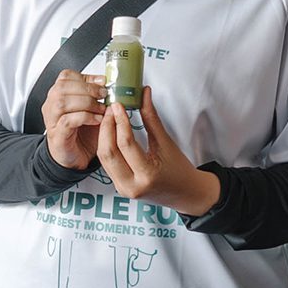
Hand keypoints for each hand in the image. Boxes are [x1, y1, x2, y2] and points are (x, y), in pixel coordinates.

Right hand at [42, 70, 106, 169]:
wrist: (75, 157)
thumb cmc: (82, 133)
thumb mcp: (93, 110)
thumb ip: (98, 96)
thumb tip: (111, 84)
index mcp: (60, 96)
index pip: (66, 77)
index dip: (85, 77)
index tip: (102, 81)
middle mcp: (52, 106)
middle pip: (63, 87)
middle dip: (87, 88)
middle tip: (104, 95)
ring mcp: (53, 120)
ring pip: (62, 102)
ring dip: (86, 102)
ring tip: (102, 109)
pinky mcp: (58, 135)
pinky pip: (67, 120)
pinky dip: (85, 117)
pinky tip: (97, 120)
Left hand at [96, 86, 221, 215]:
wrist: (184, 193)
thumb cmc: (180, 169)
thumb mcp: (166, 143)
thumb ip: (151, 118)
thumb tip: (144, 95)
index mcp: (147, 175)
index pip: (126, 144)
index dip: (120, 121)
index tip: (119, 105)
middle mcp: (132, 185)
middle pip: (108, 152)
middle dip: (106, 128)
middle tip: (111, 110)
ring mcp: (123, 188)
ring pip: (104, 158)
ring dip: (103, 136)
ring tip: (109, 118)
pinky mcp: (119, 187)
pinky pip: (107, 164)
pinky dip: (107, 146)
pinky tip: (110, 133)